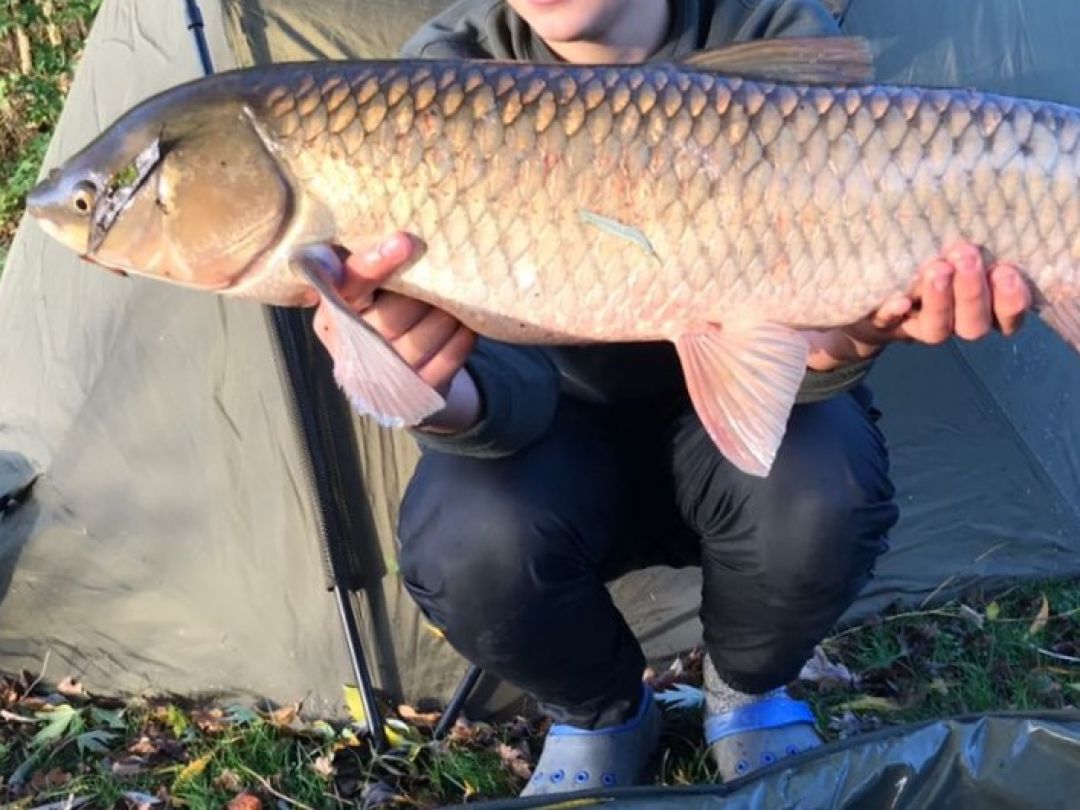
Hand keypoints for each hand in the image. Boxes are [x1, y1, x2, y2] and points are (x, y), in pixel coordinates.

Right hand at [311, 232, 481, 432]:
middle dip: (423, 292)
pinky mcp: (414, 395)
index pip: (347, 286)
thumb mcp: (363, 296)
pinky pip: (447, 359)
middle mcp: (348, 352)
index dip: (374, 264)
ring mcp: (381, 380)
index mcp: (330, 318)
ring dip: (446, 313)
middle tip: (444, 271)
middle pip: (392, 314)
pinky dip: (462, 338)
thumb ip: (366, 268)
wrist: (395, 383)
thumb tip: (397, 232)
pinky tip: (466, 324)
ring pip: (423, 338)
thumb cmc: (380, 321)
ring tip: (458, 297)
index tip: (405, 240)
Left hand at [806, 243, 1032, 371]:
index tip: (1007, 271)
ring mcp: (918, 326)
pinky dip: (892, 313)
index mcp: (981, 304)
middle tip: (966, 254)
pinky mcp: (883, 323)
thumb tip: (990, 185)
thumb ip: (973, 229)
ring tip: (936, 269)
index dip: (1011, 300)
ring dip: (939, 300)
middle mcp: (954, 320)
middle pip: (973, 325)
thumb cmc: (928, 251)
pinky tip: (897, 300)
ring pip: (937, 330)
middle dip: (973, 292)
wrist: (873, 286)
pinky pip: (887, 323)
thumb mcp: (951, 238)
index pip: (1007, 315)